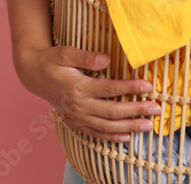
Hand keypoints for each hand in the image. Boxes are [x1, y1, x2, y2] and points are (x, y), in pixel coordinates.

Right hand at [16, 45, 160, 142]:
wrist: (34, 75)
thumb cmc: (52, 61)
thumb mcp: (65, 53)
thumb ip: (86, 57)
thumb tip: (106, 59)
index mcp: (77, 87)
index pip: (110, 89)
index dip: (130, 88)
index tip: (148, 86)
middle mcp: (78, 106)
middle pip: (112, 112)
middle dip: (136, 111)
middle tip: (156, 108)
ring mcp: (76, 117)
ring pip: (107, 127)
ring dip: (129, 127)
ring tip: (149, 125)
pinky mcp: (75, 123)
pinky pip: (96, 134)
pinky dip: (112, 137)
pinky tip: (127, 137)